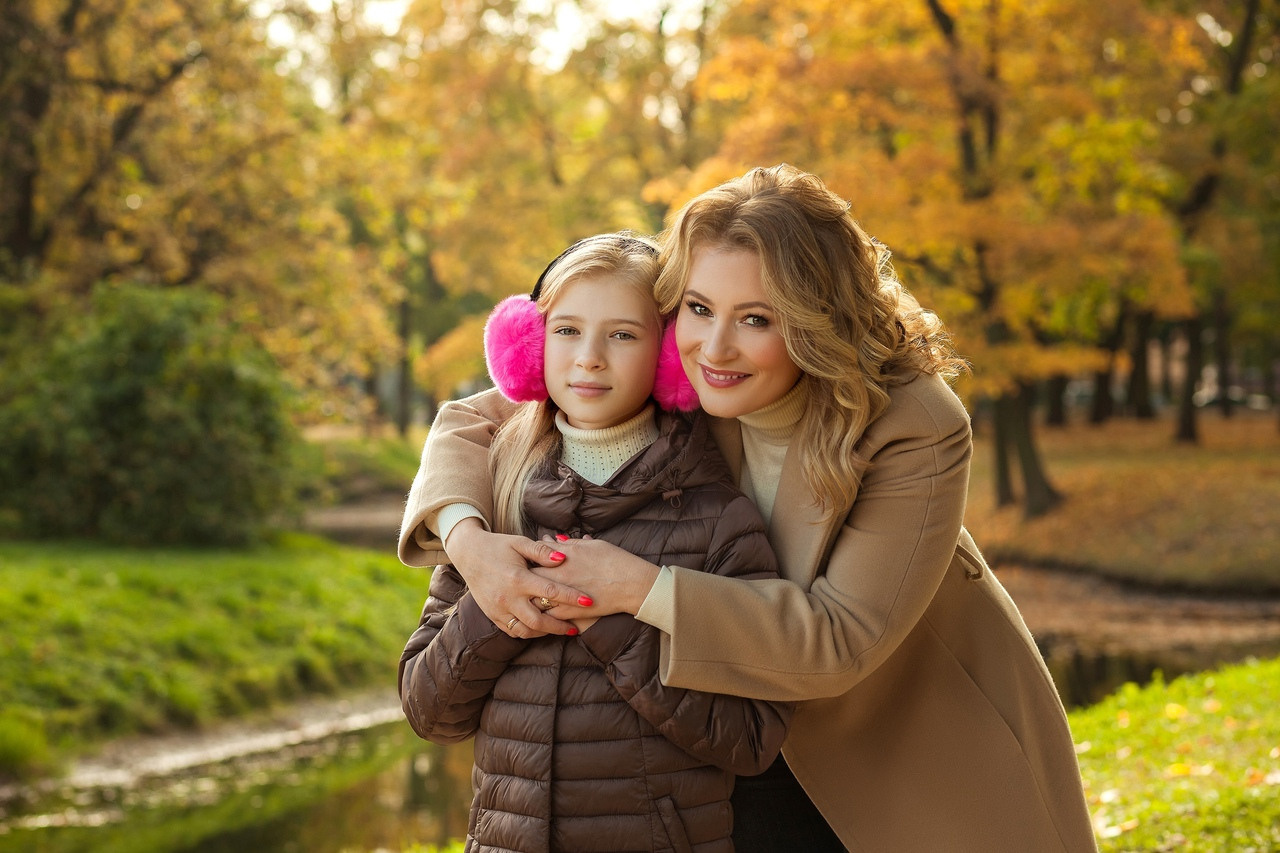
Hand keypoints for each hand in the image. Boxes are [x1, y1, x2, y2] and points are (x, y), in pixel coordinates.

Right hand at [446, 519, 592, 637]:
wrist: (468, 553)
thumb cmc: (498, 545)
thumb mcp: (519, 542)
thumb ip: (542, 551)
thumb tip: (563, 558)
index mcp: (518, 577)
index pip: (550, 591)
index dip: (572, 597)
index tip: (589, 601)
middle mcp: (508, 597)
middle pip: (539, 620)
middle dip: (560, 626)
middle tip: (576, 628)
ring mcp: (498, 609)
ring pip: (525, 630)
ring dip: (545, 632)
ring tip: (559, 630)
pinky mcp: (492, 615)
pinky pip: (512, 631)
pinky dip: (528, 633)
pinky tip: (539, 629)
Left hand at [533, 536, 659, 620]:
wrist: (631, 584)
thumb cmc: (616, 561)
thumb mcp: (593, 545)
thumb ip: (571, 543)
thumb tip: (556, 539)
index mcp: (565, 554)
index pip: (535, 552)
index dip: (528, 555)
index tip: (526, 558)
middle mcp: (560, 572)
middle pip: (529, 573)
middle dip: (523, 576)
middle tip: (520, 578)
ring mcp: (563, 593)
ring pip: (533, 596)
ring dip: (528, 595)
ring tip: (524, 596)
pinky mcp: (569, 611)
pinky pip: (546, 614)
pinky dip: (539, 613)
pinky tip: (537, 612)